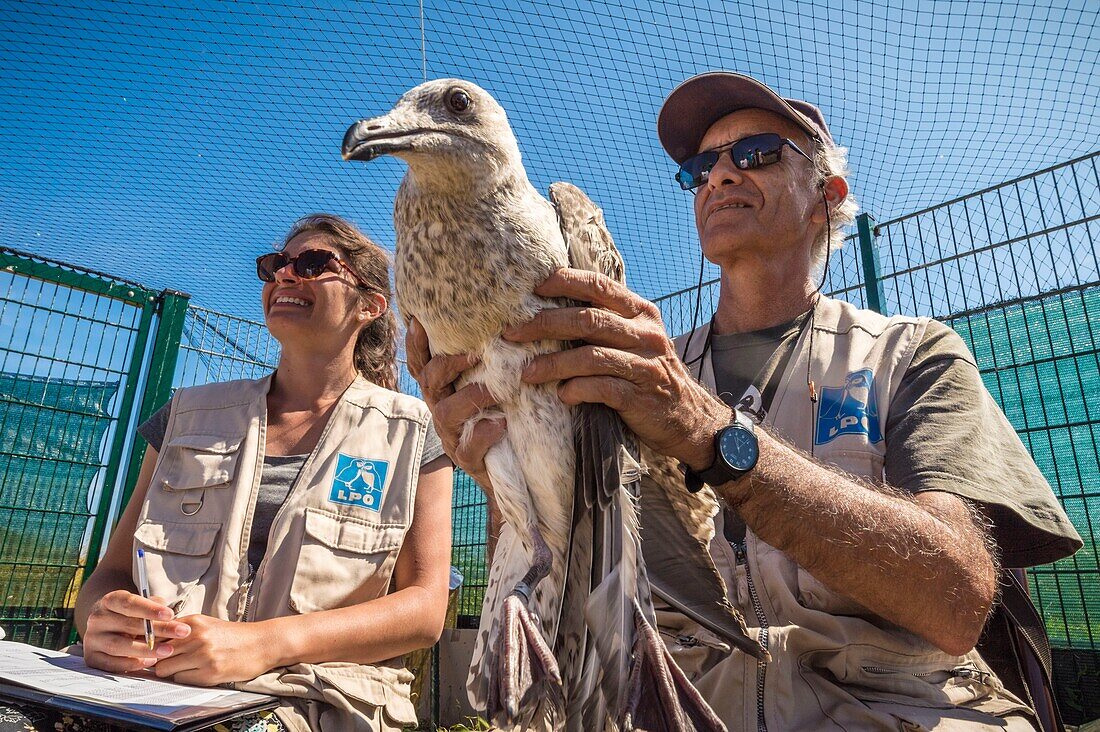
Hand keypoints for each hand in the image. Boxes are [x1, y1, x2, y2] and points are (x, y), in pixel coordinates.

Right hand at [82, 590, 191, 672]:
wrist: (108, 627)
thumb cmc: (132, 615)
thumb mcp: (142, 605)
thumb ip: (154, 606)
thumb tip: (167, 615)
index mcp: (109, 601)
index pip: (129, 603)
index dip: (149, 609)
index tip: (171, 614)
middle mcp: (97, 619)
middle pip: (128, 625)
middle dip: (158, 630)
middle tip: (182, 632)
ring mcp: (92, 639)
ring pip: (118, 646)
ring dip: (145, 649)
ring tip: (169, 650)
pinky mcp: (92, 658)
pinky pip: (111, 664)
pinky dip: (131, 664)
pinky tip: (150, 662)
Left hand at [154, 614, 274, 684]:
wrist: (262, 643)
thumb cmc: (234, 636)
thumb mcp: (207, 624)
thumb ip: (182, 631)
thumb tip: (155, 642)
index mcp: (193, 622)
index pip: (156, 634)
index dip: (151, 643)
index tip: (153, 649)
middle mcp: (196, 637)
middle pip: (156, 653)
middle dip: (159, 659)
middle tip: (168, 661)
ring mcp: (202, 656)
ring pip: (164, 669)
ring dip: (170, 671)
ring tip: (184, 667)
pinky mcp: (209, 673)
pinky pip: (180, 680)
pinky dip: (184, 678)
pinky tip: (197, 672)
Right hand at [405, 318, 506, 491]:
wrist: (511, 468)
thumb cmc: (503, 417)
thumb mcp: (491, 388)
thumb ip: (487, 363)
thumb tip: (502, 323)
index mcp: (444, 391)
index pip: (423, 364)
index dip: (417, 344)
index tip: (418, 321)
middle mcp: (442, 410)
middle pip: (430, 382)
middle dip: (447, 364)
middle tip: (474, 353)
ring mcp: (452, 436)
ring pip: (446, 413)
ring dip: (470, 396)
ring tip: (494, 390)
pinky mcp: (467, 459)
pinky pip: (469, 447)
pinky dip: (484, 433)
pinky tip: (501, 424)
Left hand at [502, 268, 729, 469]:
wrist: (688, 417)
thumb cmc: (648, 374)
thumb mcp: (635, 339)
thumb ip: (606, 322)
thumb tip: (551, 309)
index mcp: (641, 312)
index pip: (599, 285)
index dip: (564, 282)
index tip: (533, 288)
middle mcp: (645, 333)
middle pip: (588, 319)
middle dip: (544, 324)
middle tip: (512, 333)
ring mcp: (644, 364)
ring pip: (591, 356)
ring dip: (553, 364)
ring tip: (527, 373)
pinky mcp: (640, 396)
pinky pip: (601, 388)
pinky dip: (576, 390)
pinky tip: (562, 395)